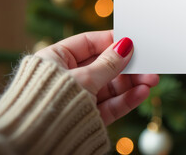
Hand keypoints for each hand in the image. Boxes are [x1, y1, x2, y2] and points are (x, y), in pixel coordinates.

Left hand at [34, 30, 158, 125]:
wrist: (34, 143)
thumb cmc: (51, 102)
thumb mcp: (84, 78)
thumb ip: (109, 63)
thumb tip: (126, 45)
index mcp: (56, 59)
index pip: (88, 43)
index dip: (111, 41)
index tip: (133, 40)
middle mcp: (67, 77)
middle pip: (104, 66)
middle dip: (128, 66)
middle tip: (150, 64)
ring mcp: (78, 97)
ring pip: (110, 87)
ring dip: (132, 83)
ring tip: (152, 80)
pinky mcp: (87, 116)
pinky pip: (109, 105)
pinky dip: (126, 99)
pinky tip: (142, 93)